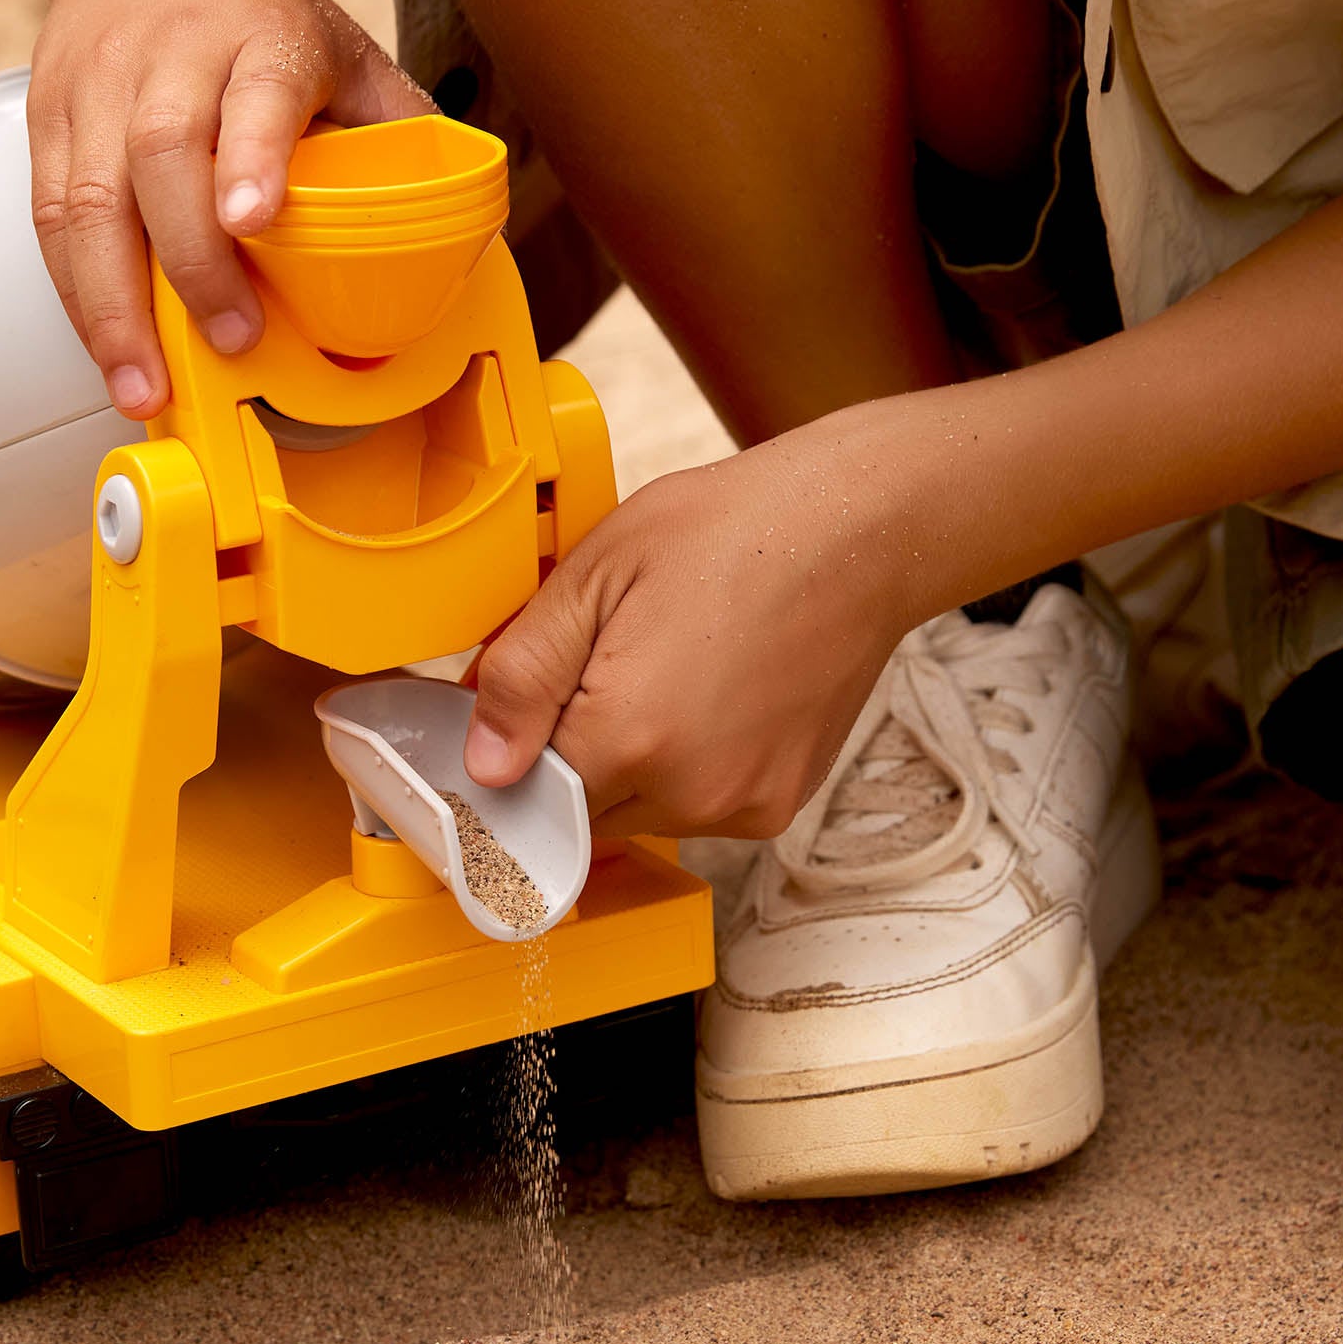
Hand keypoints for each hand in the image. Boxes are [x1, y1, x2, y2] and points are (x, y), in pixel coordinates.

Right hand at [28, 0, 431, 416]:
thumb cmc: (255, 14)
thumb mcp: (344, 48)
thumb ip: (396, 126)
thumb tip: (457, 221)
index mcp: (260, 38)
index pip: (258, 93)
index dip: (255, 156)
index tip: (255, 220)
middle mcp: (171, 60)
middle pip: (161, 154)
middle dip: (190, 261)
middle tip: (230, 339)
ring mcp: (100, 90)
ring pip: (87, 199)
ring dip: (113, 306)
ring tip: (143, 386)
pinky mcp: (48, 123)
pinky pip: (50, 218)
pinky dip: (76, 295)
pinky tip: (108, 350)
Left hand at [463, 421, 927, 836]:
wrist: (859, 530)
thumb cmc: (735, 530)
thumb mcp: (596, 574)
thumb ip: (524, 674)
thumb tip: (483, 764)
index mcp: (631, 735)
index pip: (523, 790)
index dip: (513, 744)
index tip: (525, 705)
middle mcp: (690, 792)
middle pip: (578, 812)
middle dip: (570, 752)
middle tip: (607, 663)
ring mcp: (742, 806)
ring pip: (637, 813)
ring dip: (628, 763)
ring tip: (665, 669)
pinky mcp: (778, 806)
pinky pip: (696, 808)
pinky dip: (683, 767)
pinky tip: (706, 694)